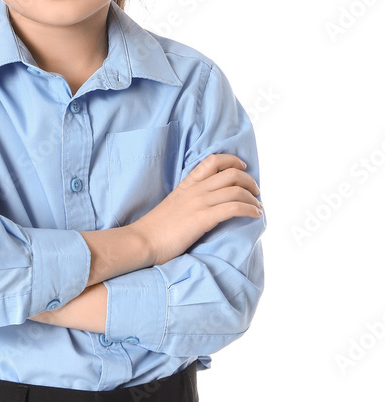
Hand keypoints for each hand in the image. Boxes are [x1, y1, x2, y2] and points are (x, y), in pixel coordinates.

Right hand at [131, 153, 261, 266]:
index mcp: (187, 185)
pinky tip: (255, 215)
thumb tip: (203, 206)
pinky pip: (234, 207)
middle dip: (249, 181)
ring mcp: (199, 203)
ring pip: (237, 190)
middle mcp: (195, 190)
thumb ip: (188, 200)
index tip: (242, 166)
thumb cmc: (155, 230)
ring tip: (258, 207)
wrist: (142, 240)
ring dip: (253, 198)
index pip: (212, 161)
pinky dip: (249, 209)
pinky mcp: (203, 218)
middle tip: (256, 192)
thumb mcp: (172, 206)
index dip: (232, 160)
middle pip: (232, 174)